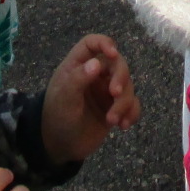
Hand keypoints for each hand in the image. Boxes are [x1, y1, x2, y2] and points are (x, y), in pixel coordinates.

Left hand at [40, 34, 140, 163]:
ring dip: (124, 103)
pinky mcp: (115, 107)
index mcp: (78, 65)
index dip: (104, 43)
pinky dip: (131, 113)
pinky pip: (132, 104)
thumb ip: (78, 80)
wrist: (60, 146)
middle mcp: (95, 75)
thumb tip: (96, 63)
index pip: (92, 44)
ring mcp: (106, 91)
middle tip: (115, 95)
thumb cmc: (57, 117)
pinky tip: (123, 125)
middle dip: (120, 78)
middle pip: (117, 64)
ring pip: (127, 86)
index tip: (113, 54)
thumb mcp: (64, 99)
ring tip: (112, 121)